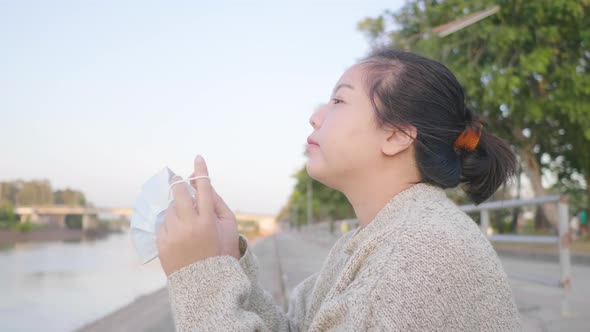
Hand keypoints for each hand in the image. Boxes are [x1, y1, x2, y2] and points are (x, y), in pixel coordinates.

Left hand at [156, 155, 238, 276]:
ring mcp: (173, 234)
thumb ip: (218, 203)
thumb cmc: (222, 251)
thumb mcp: (229, 227)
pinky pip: (162, 224)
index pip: (203, 187)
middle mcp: (188, 225)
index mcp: (207, 220)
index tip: (198, 158)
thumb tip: (204, 186)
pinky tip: (179, 235)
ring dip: (177, 209)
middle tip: (180, 182)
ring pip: (170, 208)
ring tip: (186, 223)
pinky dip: (170, 224)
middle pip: (178, 192)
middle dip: (179, 184)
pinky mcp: (161, 243)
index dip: (200, 171)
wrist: (206, 283)